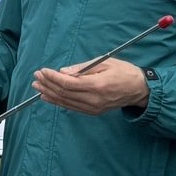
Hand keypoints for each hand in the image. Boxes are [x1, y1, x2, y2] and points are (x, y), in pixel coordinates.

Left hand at [31, 57, 149, 114]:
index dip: (52, 78)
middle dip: (47, 85)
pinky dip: (58, 102)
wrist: (138, 90)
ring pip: (66, 102)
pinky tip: (48, 97)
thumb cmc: (123, 72)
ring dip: (49, 94)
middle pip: (64, 93)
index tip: (42, 71)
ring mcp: (93, 108)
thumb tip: (63, 72)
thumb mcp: (105, 63)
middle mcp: (94, 99)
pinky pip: (72, 108)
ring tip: (37, 87)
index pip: (68, 83)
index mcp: (97, 85)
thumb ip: (83, 68)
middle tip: (36, 77)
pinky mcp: (93, 112)